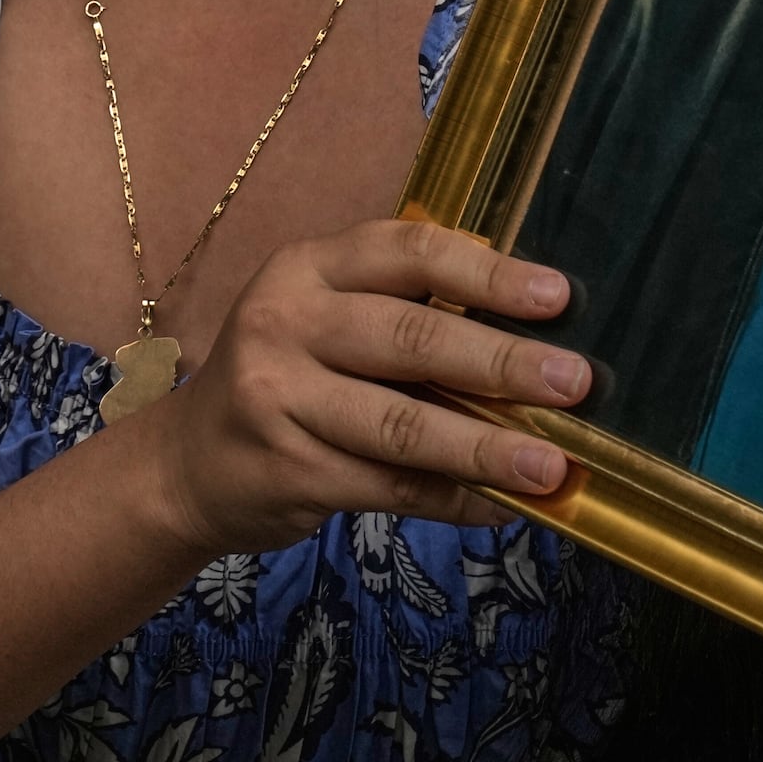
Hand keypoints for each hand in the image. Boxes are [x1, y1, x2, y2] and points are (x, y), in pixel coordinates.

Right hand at [134, 216, 592, 557]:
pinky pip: (391, 487)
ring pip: (403, 425)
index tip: (558, 296)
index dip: (486, 274)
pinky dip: (455, 499)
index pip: (406, 254)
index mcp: (307, 268)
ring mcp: (279, 398)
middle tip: (575, 382)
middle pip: (410, 340)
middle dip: (502, 363)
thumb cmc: (286, 377)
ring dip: (487, 447)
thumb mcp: (323, 317)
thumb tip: (533, 328)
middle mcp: (285, 322)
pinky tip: (503, 507)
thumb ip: (402, 309)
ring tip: (552, 465)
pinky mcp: (289, 469)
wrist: (187, 463)